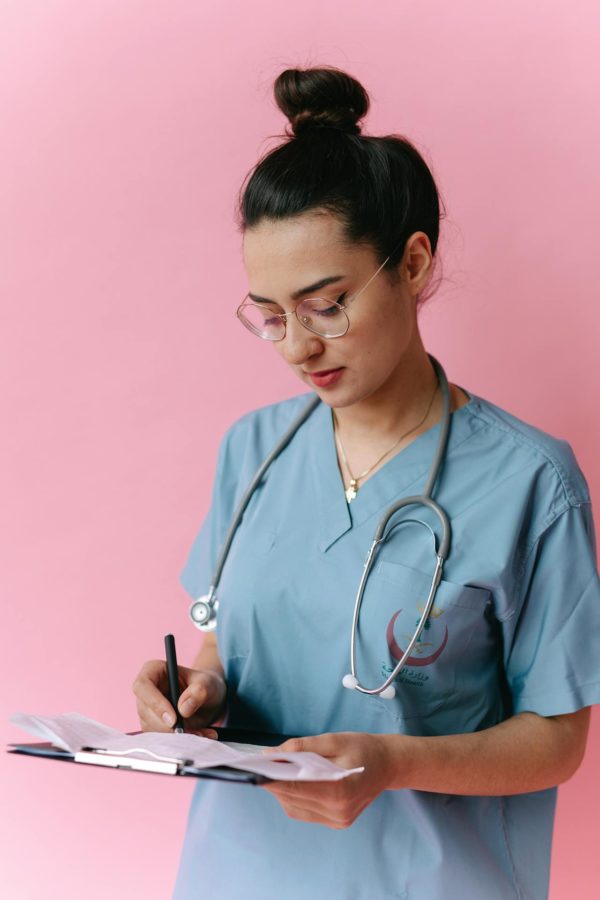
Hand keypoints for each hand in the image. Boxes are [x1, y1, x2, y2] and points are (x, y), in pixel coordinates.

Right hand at [132, 659, 226, 736]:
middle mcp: (146, 690)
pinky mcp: (153, 725)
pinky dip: (179, 741)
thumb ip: (199, 691)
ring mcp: (147, 709)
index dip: (155, 703)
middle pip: (145, 711)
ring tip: (201, 733)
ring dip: (175, 735)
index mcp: (154, 670)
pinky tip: (198, 735)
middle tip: (188, 732)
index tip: (173, 719)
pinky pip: (160, 738)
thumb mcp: (208, 683)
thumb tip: (184, 708)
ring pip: (151, 727)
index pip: (143, 686)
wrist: (209, 699)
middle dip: (166, 726)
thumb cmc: (205, 684)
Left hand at [261, 732, 392, 828]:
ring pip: (295, 808)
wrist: (389, 764)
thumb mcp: (334, 739)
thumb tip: (274, 752)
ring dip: (282, 791)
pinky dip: (294, 798)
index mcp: (339, 790)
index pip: (295, 786)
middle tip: (262, 765)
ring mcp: (338, 820)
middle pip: (292, 798)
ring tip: (276, 772)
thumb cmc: (363, 748)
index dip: (272, 777)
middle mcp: (338, 811)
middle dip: (274, 782)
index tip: (255, 767)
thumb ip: (303, 746)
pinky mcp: (337, 822)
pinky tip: (293, 783)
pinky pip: (305, 812)